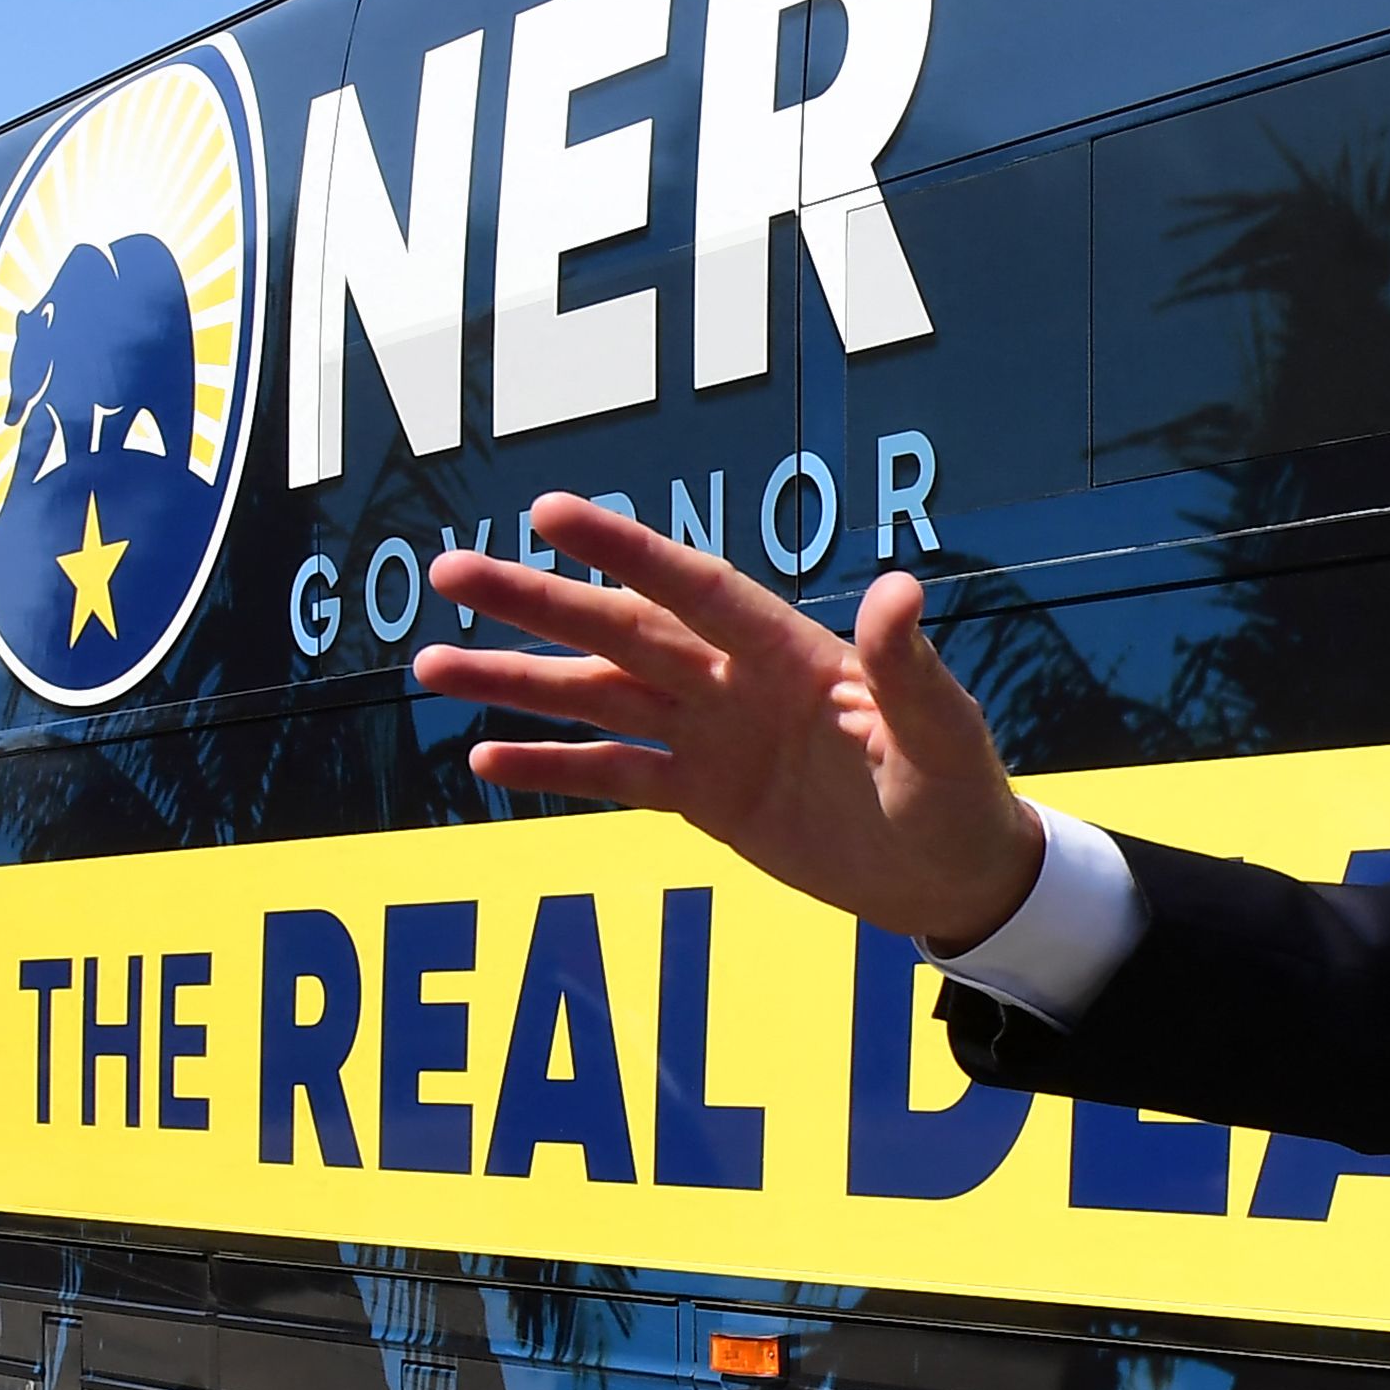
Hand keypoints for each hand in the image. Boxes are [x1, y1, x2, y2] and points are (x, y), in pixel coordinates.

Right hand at [414, 495, 1048, 950]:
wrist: (953, 877)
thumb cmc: (960, 795)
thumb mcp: (941, 736)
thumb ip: (907, 670)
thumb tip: (897, 588)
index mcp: (791, 654)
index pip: (697, 589)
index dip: (628, 553)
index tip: (553, 512)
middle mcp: (737, 682)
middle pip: (623, 632)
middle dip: (537, 603)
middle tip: (449, 573)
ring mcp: (713, 737)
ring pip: (599, 697)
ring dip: (519, 681)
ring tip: (430, 664)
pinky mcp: (703, 797)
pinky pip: (615, 776)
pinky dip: (553, 769)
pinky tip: (485, 759)